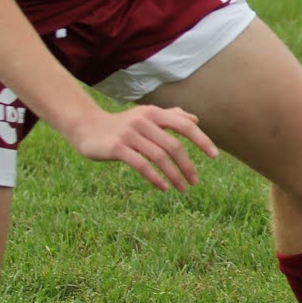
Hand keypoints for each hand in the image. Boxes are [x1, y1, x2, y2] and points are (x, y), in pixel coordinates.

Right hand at [64, 104, 219, 191]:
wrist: (86, 127)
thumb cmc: (122, 124)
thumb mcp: (146, 117)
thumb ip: (170, 117)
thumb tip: (195, 120)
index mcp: (154, 113)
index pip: (184, 126)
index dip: (202, 140)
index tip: (215, 156)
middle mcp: (144, 121)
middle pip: (174, 145)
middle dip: (187, 165)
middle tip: (195, 181)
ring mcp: (129, 134)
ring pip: (159, 157)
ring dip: (174, 175)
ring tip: (182, 188)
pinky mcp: (117, 148)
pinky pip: (141, 165)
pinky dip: (155, 177)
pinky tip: (163, 188)